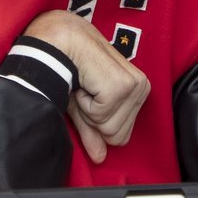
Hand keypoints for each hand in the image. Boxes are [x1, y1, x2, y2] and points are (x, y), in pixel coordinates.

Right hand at [21, 10, 151, 162]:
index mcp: (137, 90)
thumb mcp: (82, 107)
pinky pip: (101, 116)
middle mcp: (141, 87)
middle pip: (117, 136)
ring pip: (109, 128)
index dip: (97, 122)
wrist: (57, 40)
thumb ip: (93, 131)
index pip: (122, 136)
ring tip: (84, 84)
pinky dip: (85, 102)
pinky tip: (83, 81)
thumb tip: (100, 158)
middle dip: (93, 117)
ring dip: (88, 109)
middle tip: (85, 90)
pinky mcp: (121, 86)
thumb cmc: (69, 67)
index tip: (88, 96)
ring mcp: (133, 86)